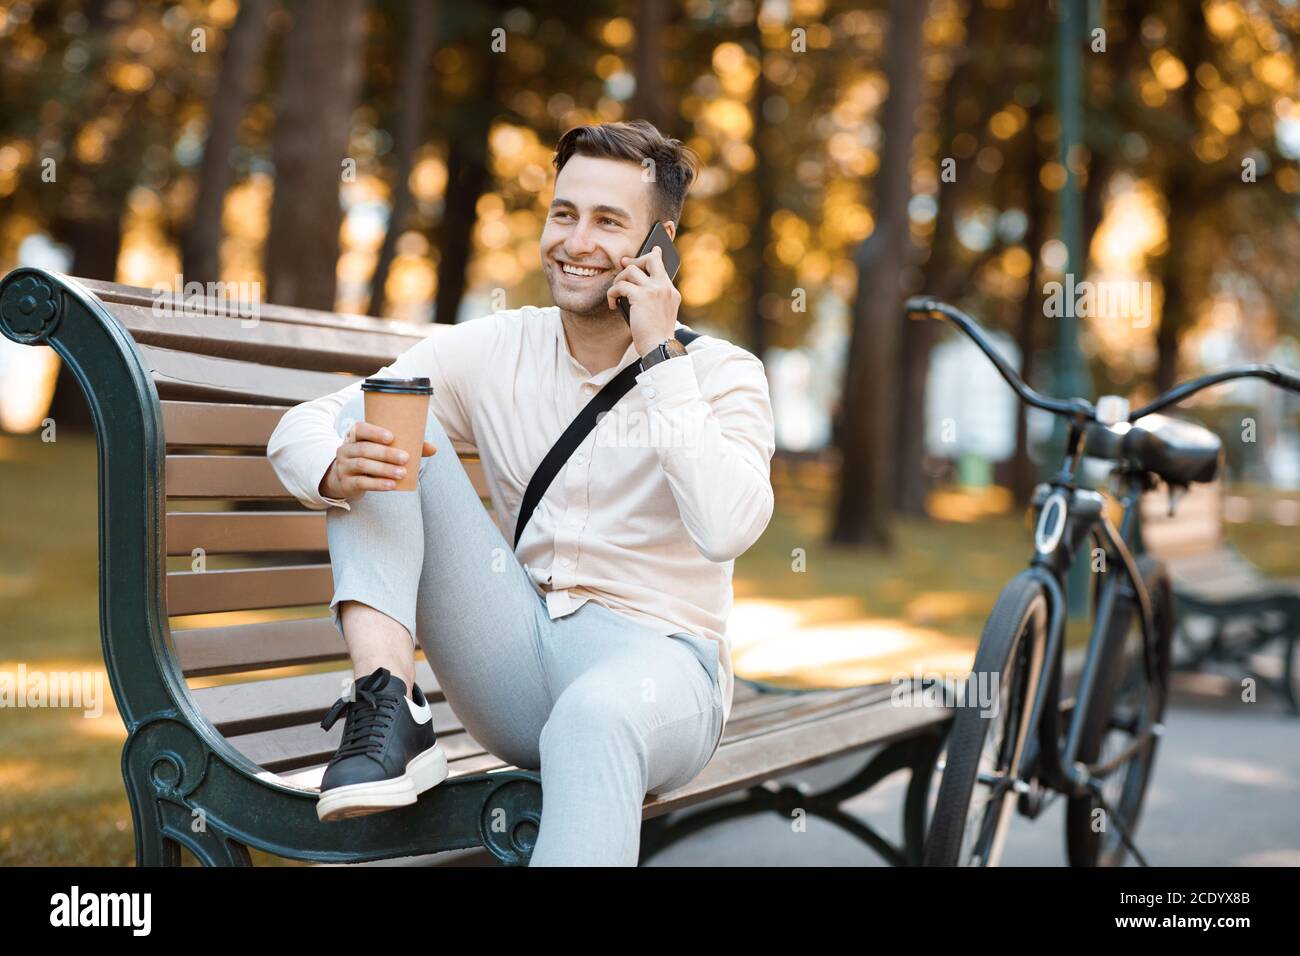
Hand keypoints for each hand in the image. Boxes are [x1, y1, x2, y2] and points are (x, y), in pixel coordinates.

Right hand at [319, 420, 436, 500]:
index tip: (391, 437)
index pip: (360, 428)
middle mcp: (346, 449)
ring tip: (402, 473)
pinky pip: (362, 482)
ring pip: (363, 465)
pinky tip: (392, 485)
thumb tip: (433, 448)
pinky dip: (378, 484)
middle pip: (365, 449)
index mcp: (354, 436)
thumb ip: (406, 446)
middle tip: (405, 458)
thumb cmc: (370, 459)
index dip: (374, 432)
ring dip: (384, 469)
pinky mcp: (346, 483)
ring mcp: (344, 466)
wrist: (346, 479)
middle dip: (386, 454)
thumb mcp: (382, 450)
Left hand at [606, 245, 679, 353]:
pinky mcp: (641, 296)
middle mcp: (664, 287)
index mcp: (671, 292)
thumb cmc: (656, 336)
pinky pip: (620, 286)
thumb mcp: (660, 314)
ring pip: (631, 270)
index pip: (662, 266)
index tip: (652, 250)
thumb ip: (653, 299)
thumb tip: (632, 287)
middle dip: (635, 260)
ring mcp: (654, 290)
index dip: (654, 256)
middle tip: (623, 265)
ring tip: (615, 293)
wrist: (659, 347)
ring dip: (618, 280)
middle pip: (650, 259)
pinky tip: (612, 304)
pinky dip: (612, 294)